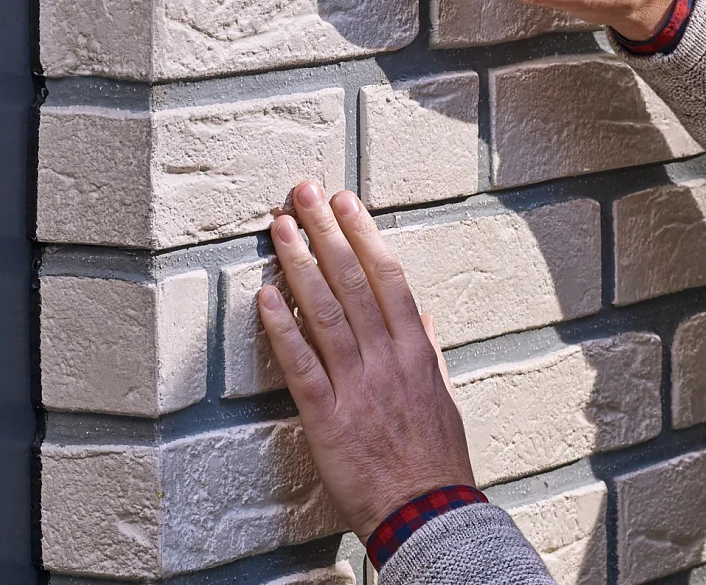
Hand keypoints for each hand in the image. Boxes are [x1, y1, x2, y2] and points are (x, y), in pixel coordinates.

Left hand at [257, 180, 474, 538]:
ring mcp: (357, 386)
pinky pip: (302, 365)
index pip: (387, 277)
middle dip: (326, 233)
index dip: (364, 236)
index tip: (345, 203)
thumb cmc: (435, 459)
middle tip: (303, 194)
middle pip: (352, 282)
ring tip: (280, 228)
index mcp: (415, 351)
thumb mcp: (441, 397)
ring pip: (325, 313)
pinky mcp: (328, 417)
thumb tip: (419, 317)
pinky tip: (264, 297)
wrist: (428, 512)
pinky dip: (282, 329)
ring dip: (299, 265)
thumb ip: (427, 352)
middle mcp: (386, 359)